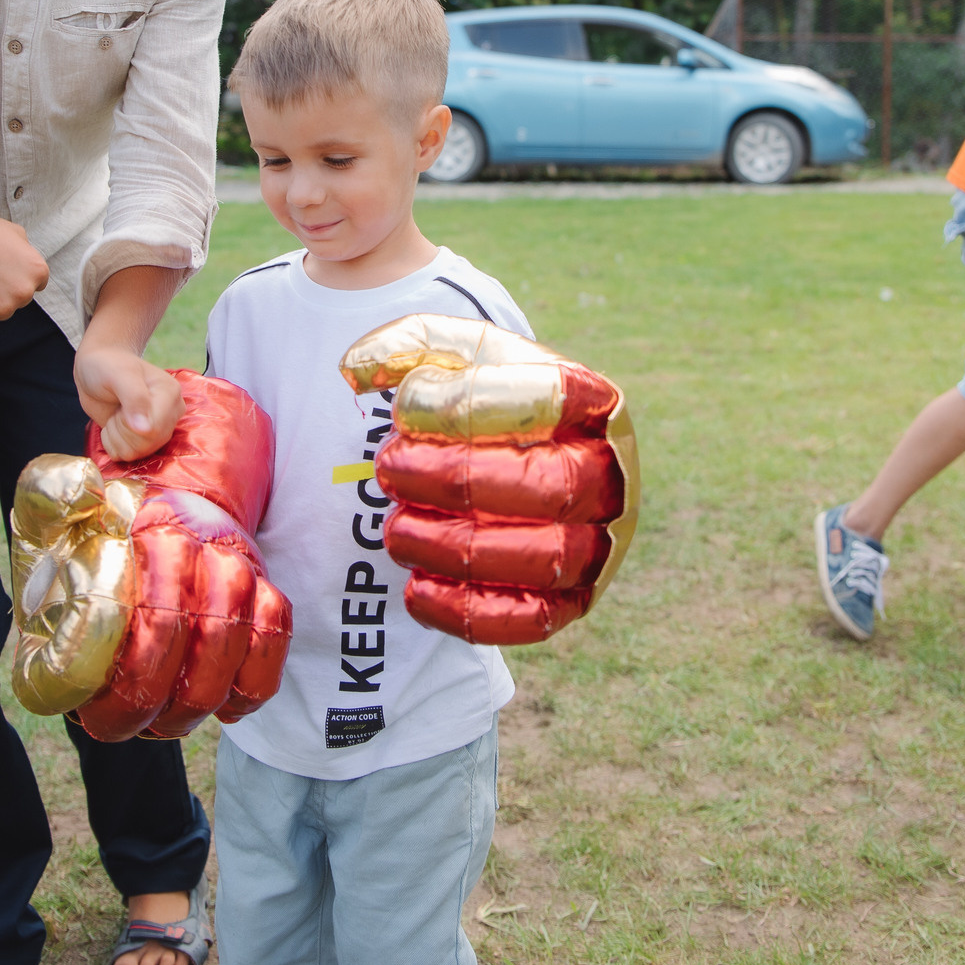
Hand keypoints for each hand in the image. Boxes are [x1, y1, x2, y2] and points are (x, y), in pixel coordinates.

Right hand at [0, 205, 49, 325]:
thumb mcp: (14, 232)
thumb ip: (27, 253)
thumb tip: (27, 267)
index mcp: (37, 271)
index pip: (37, 283)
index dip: (19, 274)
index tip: (3, 267)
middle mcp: (25, 292)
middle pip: (20, 299)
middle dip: (7, 289)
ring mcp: (3, 308)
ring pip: (1, 311)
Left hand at [77, 348, 182, 458]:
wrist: (96, 368)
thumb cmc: (107, 366)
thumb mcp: (119, 375)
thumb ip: (134, 398)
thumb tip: (146, 429)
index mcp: (170, 394)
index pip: (155, 429)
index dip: (129, 424)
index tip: (120, 404)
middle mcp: (170, 413)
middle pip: (146, 443)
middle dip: (121, 429)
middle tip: (118, 407)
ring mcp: (158, 429)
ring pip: (137, 453)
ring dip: (116, 435)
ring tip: (116, 413)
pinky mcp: (144, 440)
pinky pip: (127, 456)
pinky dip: (112, 442)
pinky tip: (114, 423)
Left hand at [340, 314, 639, 645]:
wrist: (533, 460)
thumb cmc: (491, 402)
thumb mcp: (461, 358)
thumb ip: (409, 344)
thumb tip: (354, 368)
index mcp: (593, 401)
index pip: (548, 397)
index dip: (468, 403)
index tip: (406, 405)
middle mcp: (610, 473)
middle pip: (549, 485)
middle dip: (455, 480)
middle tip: (388, 469)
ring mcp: (599, 542)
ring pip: (542, 557)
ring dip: (453, 547)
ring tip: (395, 529)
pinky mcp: (574, 599)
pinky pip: (531, 620)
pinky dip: (467, 611)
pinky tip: (415, 588)